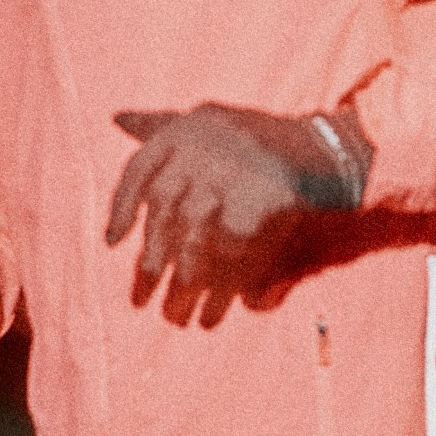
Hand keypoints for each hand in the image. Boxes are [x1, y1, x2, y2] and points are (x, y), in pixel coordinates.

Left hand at [106, 103, 372, 321]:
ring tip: (176, 318)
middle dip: (150, 265)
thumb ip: (163, 124)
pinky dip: (222, 291)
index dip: (123, 207)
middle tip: (139, 302)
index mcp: (187, 130)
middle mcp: (204, 149)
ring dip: (184, 288)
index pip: (140, 170)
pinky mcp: (261, 202)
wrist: (324, 149)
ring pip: (196, 245)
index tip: (111, 242)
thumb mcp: (208, 120)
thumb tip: (118, 117)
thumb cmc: (258, 139)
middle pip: (165, 218)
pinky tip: (212, 314)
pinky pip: (233, 258)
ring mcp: (233, 175)